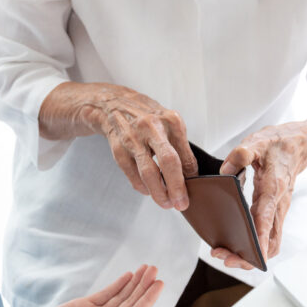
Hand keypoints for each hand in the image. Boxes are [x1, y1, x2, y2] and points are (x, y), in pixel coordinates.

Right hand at [21, 265, 163, 306]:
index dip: (148, 298)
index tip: (158, 283)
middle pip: (132, 302)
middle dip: (144, 285)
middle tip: (154, 269)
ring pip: (122, 296)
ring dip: (134, 283)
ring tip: (146, 269)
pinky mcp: (87, 306)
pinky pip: (107, 293)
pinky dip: (118, 284)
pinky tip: (128, 276)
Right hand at [40, 82, 197, 209]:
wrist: (112, 103)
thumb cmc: (145, 115)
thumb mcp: (167, 123)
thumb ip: (180, 146)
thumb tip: (191, 175)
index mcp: (171, 120)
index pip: (185, 154)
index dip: (191, 177)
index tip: (195, 190)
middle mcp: (152, 127)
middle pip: (168, 162)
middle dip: (176, 187)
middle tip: (181, 203)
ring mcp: (133, 137)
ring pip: (148, 172)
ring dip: (158, 192)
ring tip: (165, 203)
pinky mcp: (118, 147)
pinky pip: (132, 173)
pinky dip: (141, 185)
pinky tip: (147, 190)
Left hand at [211, 123, 306, 268]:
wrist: (298, 144)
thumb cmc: (278, 145)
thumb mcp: (258, 142)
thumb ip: (241, 154)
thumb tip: (225, 172)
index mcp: (273, 188)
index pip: (267, 219)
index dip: (261, 239)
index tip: (255, 256)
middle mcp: (278, 204)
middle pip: (270, 241)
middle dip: (250, 255)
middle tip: (225, 257)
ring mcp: (278, 210)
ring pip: (270, 242)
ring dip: (251, 254)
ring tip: (226, 254)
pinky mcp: (274, 211)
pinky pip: (268, 235)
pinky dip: (255, 245)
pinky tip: (236, 244)